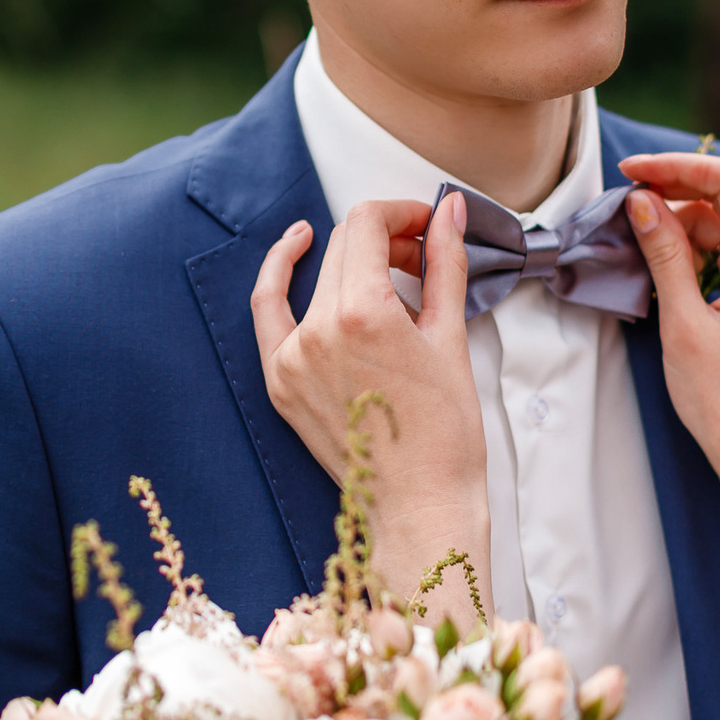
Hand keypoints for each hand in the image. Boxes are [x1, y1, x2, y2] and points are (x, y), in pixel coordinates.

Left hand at [252, 195, 492, 620]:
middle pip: (344, 246)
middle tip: (420, 255)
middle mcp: (318, 331)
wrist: (419, 507)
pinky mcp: (279, 383)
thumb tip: (449, 212)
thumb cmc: (445, 436)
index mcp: (362, 315)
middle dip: (385, 237)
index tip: (426, 226)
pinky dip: (279, 275)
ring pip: (317, 278)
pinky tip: (296, 248)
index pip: (367, 225)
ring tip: (387, 273)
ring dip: (352, 263)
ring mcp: (291, 359)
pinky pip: (268, 312)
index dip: (401, 213)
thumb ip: (444, 265)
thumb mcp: (451, 339)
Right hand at [617, 153, 719, 526]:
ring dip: (682, 223)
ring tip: (638, 239)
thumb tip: (642, 201)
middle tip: (626, 201)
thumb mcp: (682, 321)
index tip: (632, 171)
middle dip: (676, 192)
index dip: (679, 166)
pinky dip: (695, 250)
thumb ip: (664, 253)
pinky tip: (663, 263)